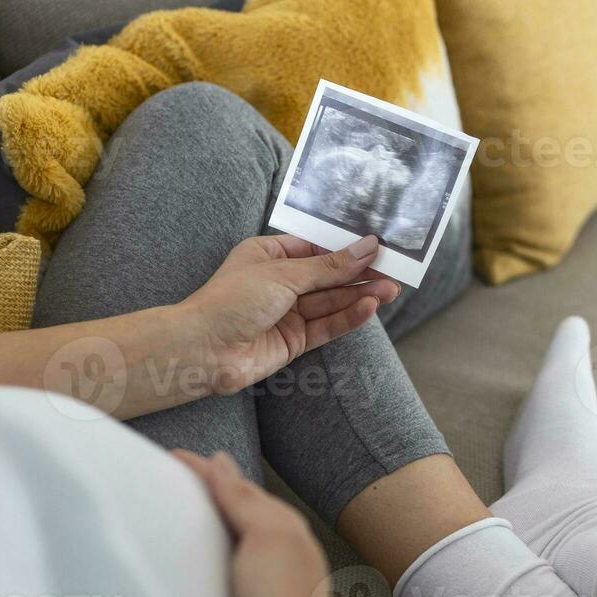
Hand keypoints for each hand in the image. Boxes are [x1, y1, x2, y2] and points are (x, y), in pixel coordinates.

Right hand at [173, 450, 360, 596]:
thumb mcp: (267, 540)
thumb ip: (244, 501)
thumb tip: (222, 462)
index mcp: (283, 528)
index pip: (234, 487)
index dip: (202, 471)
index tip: (168, 456)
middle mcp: (278, 553)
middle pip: (233, 513)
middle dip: (202, 496)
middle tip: (162, 481)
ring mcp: (266, 587)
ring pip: (229, 545)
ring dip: (203, 531)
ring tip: (167, 521)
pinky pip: (223, 578)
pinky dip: (204, 566)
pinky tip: (188, 575)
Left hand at [181, 234, 397, 395]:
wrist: (203, 350)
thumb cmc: (231, 301)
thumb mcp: (284, 273)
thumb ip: (328, 266)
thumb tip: (365, 248)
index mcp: (268, 254)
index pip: (315, 247)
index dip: (345, 248)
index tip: (377, 245)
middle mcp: (279, 282)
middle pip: (328, 276)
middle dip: (359, 274)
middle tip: (393, 271)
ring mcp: (287, 313)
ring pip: (331, 302)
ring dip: (359, 296)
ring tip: (390, 289)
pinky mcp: (293, 340)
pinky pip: (326, 326)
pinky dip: (347, 318)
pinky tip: (368, 308)